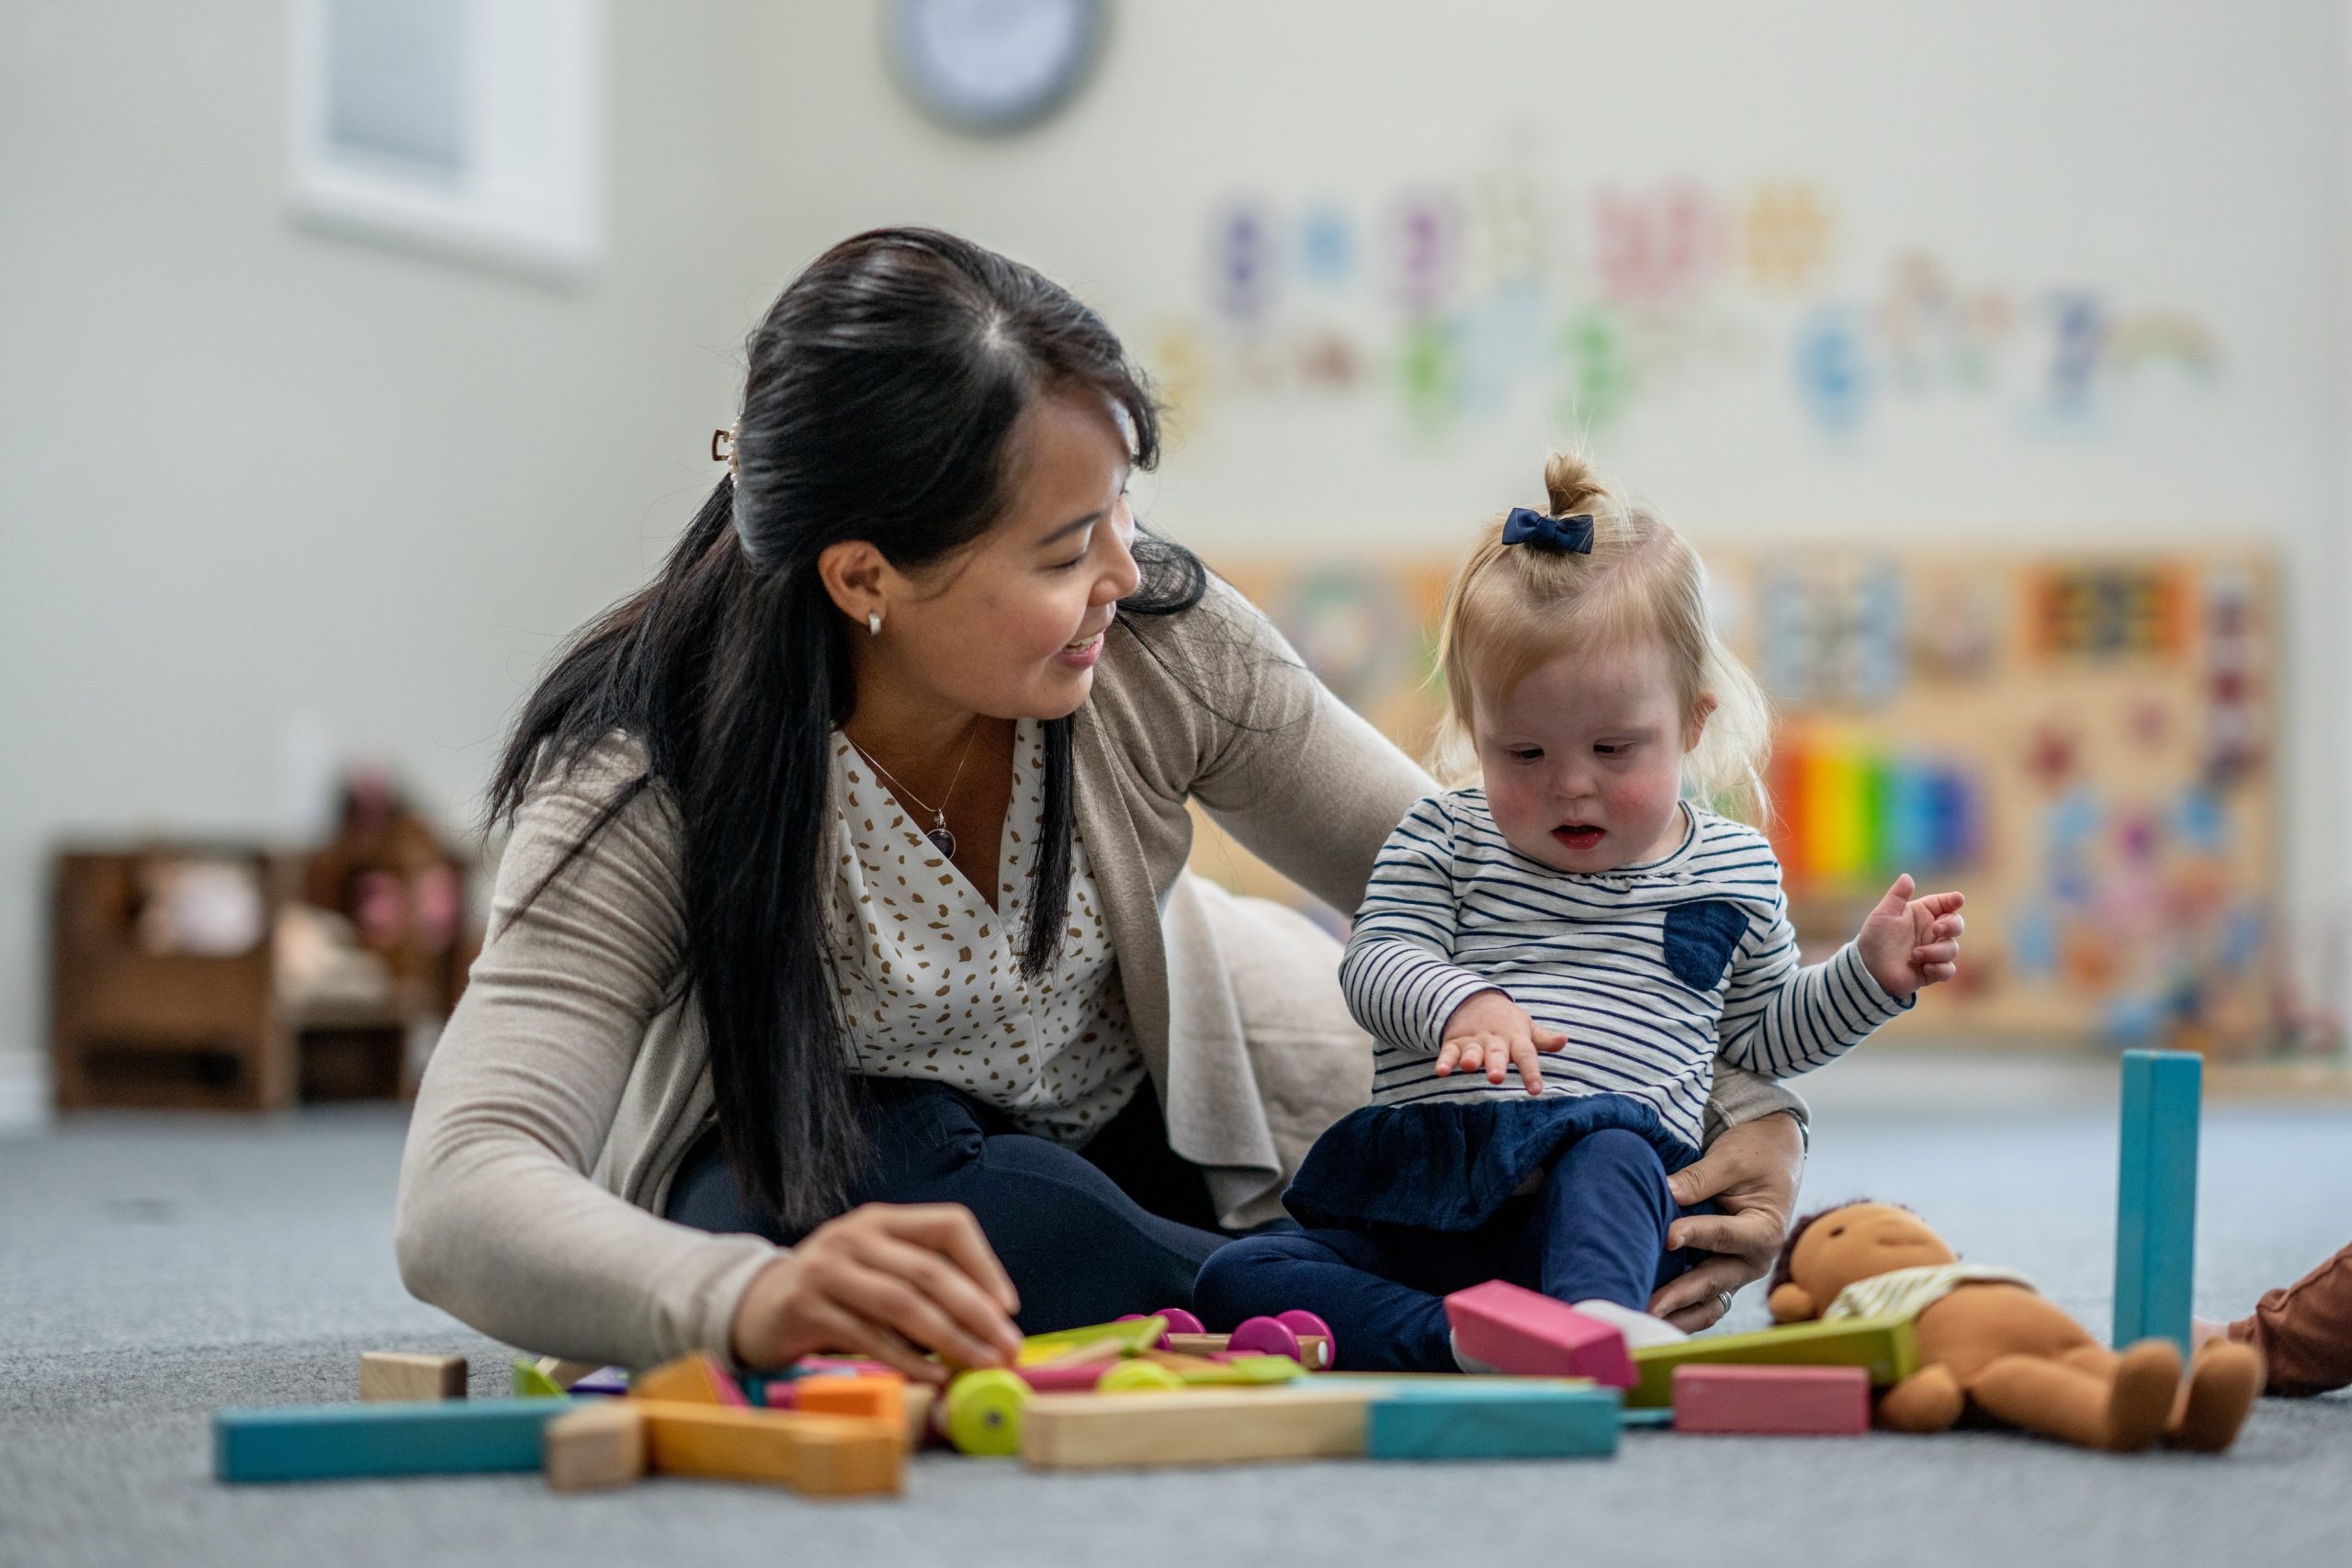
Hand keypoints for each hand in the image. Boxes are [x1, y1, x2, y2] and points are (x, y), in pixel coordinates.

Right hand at [728, 1202, 1023, 1381]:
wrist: (758, 1307)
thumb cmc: (837, 1293)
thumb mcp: (879, 1270)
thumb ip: (924, 1284)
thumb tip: (992, 1324)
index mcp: (884, 1220)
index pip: (948, 1225)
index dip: (985, 1264)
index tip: (1008, 1307)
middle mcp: (856, 1236)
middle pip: (929, 1271)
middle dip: (976, 1312)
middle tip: (1007, 1347)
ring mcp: (828, 1269)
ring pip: (901, 1304)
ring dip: (948, 1338)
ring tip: (980, 1364)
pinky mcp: (806, 1307)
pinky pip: (867, 1337)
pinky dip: (906, 1360)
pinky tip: (933, 1377)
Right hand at [1437, 989, 1566, 1093]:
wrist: (1473, 999)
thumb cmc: (1507, 1022)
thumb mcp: (1526, 1028)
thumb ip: (1543, 1039)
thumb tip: (1564, 1040)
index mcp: (1515, 1038)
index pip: (1526, 1055)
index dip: (1531, 1073)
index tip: (1535, 1090)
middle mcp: (1494, 1040)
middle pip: (1496, 1053)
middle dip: (1496, 1065)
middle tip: (1496, 1078)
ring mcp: (1474, 1041)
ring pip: (1472, 1052)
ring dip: (1470, 1059)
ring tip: (1468, 1067)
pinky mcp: (1455, 1043)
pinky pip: (1449, 1052)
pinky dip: (1445, 1061)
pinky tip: (1441, 1071)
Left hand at [1647, 1111, 1804, 1330]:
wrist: (1773, 1154)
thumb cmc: (1755, 1153)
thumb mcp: (1730, 1159)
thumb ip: (1698, 1178)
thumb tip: (1667, 1192)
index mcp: (1764, 1231)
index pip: (1723, 1235)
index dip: (1694, 1235)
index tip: (1666, 1237)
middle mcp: (1754, 1259)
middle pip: (1713, 1281)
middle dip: (1680, 1296)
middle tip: (1648, 1305)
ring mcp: (1738, 1270)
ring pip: (1708, 1302)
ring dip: (1680, 1313)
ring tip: (1645, 1319)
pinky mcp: (1723, 1272)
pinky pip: (1703, 1299)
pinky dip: (1681, 1307)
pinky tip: (1653, 1311)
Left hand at [1855, 873, 1964, 999]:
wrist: (1868, 970)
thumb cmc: (1875, 939)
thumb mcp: (1883, 915)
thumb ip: (1897, 896)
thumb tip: (1907, 876)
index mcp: (1921, 914)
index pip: (1944, 904)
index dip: (1953, 900)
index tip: (1957, 900)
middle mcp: (1930, 932)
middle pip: (1956, 924)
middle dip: (1952, 925)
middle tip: (1937, 929)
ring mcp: (1933, 951)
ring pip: (1951, 948)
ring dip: (1935, 951)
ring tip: (1914, 955)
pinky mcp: (1932, 971)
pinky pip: (1948, 969)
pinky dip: (1939, 969)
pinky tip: (1924, 969)